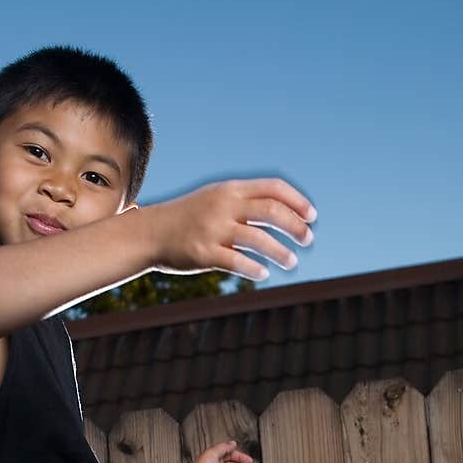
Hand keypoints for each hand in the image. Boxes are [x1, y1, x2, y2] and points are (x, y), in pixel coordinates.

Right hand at [146, 178, 315, 282]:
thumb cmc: (190, 218)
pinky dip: (254, 269)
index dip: (297, 201)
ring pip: (258, 239)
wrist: (150, 233)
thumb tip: (285, 213)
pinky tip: (264, 274)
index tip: (312, 217)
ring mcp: (213, 229)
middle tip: (308, 240)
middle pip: (271, 212)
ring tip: (292, 262)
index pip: (273, 188)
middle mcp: (224, 206)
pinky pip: (236, 262)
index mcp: (231, 189)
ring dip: (280, 252)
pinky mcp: (203, 253)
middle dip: (295, 226)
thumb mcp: (216, 199)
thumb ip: (246, 202)